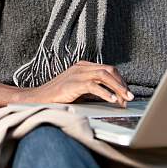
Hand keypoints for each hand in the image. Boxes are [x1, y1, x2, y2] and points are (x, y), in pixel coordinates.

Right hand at [18, 61, 133, 107]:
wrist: (36, 100)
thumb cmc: (56, 98)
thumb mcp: (78, 91)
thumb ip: (92, 90)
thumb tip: (112, 97)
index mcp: (82, 66)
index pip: (107, 69)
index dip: (119, 81)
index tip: (126, 93)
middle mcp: (81, 67)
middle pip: (109, 70)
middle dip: (121, 84)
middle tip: (130, 97)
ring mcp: (77, 73)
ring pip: (104, 75)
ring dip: (117, 88)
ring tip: (124, 99)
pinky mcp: (73, 83)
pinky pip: (93, 85)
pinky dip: (105, 93)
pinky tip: (112, 100)